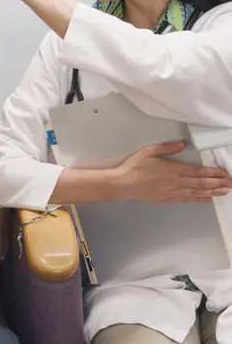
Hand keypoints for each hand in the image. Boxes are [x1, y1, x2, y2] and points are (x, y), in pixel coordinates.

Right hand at [114, 141, 231, 202]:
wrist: (122, 184)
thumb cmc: (134, 167)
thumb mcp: (149, 151)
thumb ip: (167, 147)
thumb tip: (183, 144)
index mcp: (172, 169)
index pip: (197, 171)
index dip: (212, 173)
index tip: (224, 173)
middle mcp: (175, 182)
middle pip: (200, 183)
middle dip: (217, 183)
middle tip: (230, 184)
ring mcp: (171, 192)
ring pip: (196, 192)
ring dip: (212, 192)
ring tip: (224, 192)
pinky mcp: (167, 199)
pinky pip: (186, 199)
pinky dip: (198, 199)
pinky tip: (207, 199)